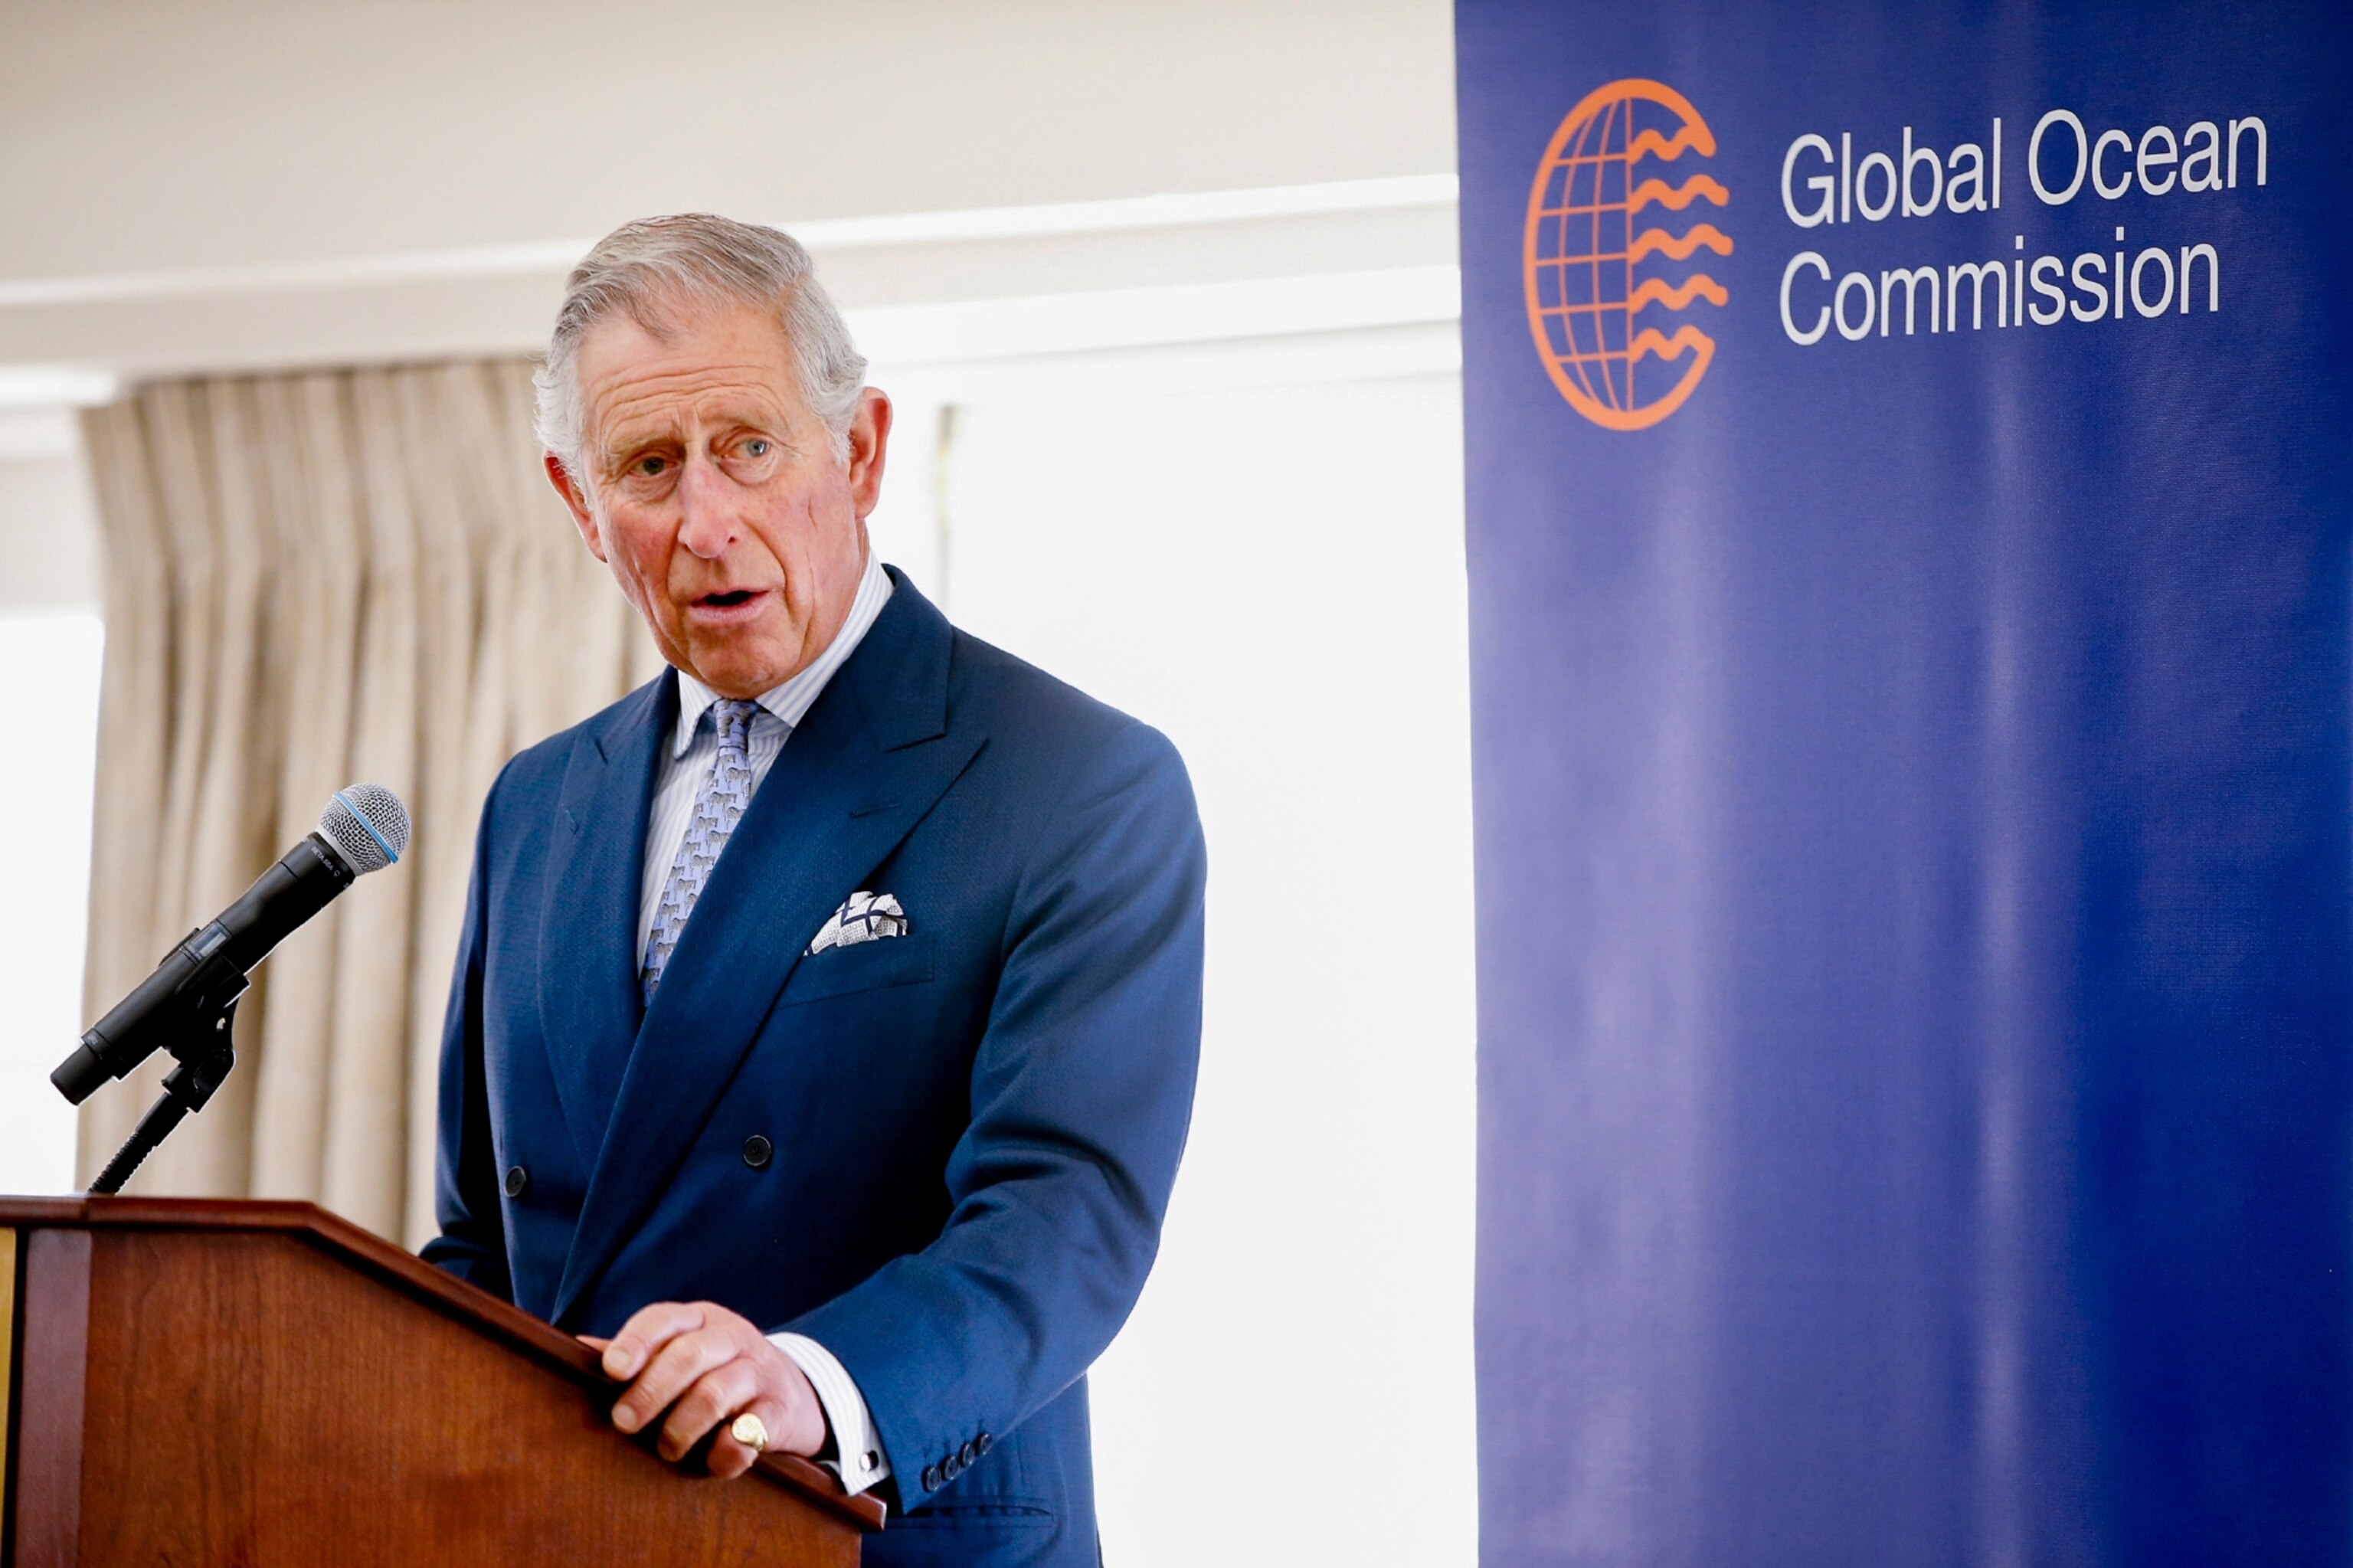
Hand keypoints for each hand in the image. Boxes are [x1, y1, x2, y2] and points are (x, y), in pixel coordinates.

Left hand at [581, 1301, 827, 1477]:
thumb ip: (635, 1354)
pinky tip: (713, 1461)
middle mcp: (732, 1337)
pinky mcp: (780, 1410)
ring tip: (668, 1450)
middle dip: (651, 1391)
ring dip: (682, 1427)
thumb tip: (573, 1348)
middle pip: (689, 1355)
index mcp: (699, 1320)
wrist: (792, 1397)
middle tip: (624, 1423)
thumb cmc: (715, 1375)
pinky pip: (751, 1430)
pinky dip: (727, 1450)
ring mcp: (760, 1372)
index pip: (663, 1319)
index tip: (613, 1370)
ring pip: (716, 1392)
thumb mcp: (681, 1353)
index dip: (637, 1342)